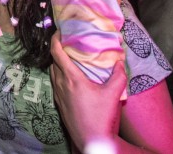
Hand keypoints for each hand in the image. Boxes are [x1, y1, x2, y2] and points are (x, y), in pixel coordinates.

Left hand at [49, 33, 124, 150]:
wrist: (92, 141)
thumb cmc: (101, 117)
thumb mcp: (114, 94)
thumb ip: (118, 75)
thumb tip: (119, 62)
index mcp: (71, 79)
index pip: (56, 52)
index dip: (55, 39)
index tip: (59, 31)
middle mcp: (61, 85)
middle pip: (53, 61)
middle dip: (58, 49)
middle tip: (69, 43)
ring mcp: (58, 95)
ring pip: (53, 72)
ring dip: (58, 63)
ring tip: (71, 58)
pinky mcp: (59, 104)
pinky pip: (56, 83)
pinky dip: (60, 75)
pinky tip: (72, 78)